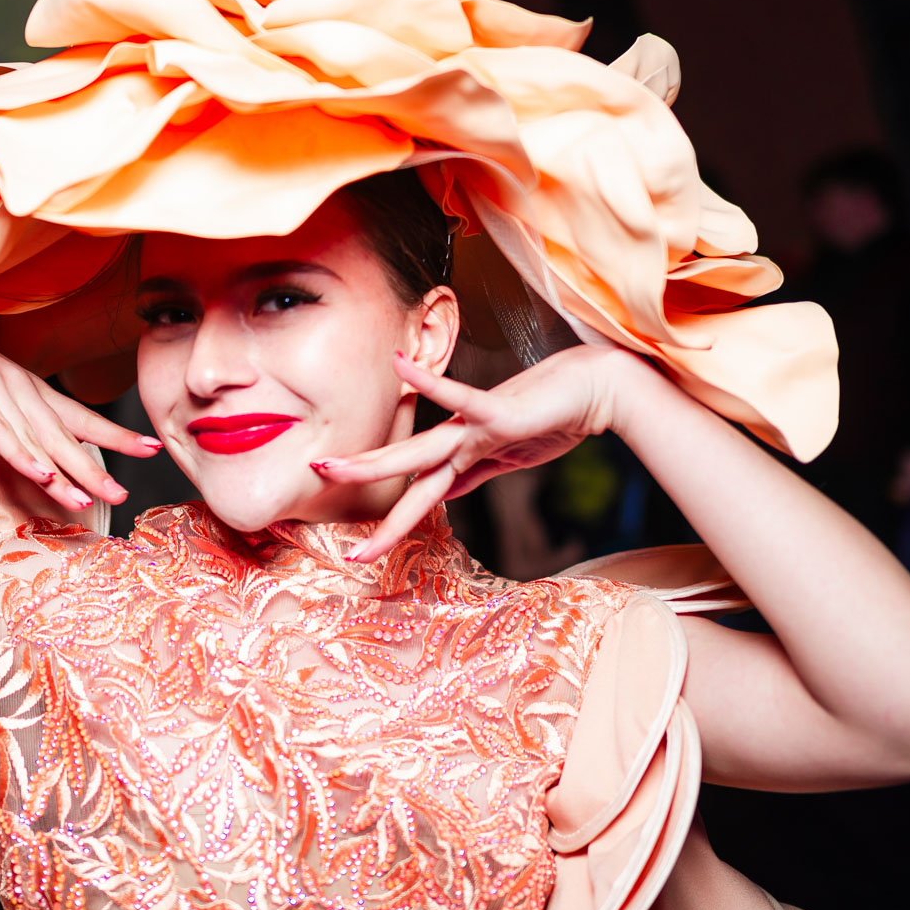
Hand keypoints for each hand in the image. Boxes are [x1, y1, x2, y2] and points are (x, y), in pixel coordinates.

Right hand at [0, 313, 161, 511]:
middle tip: (123, 494)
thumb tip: (48, 454)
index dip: (118, 435)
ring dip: (62, 472)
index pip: (83, 418)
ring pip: (37, 440)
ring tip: (87, 499)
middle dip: (97, 468)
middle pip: (66, 437)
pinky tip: (38, 474)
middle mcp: (24, 391)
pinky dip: (19, 454)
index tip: (154, 448)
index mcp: (34, 392)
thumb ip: (22, 422)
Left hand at [311, 344, 635, 560]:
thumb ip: (475, 473)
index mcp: (465, 456)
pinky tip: (399, 362)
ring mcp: (475, 429)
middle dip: (360, 481)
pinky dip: (430, 385)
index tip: (359, 547)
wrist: (595, 390)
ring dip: (375, 462)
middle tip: (314, 478)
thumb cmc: (557, 419)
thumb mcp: (510, 458)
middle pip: (405, 474)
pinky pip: (460, 400)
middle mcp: (461, 442)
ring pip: (417, 452)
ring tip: (333, 465)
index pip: (419, 495)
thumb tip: (447, 494)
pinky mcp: (498, 414)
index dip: (389, 523)